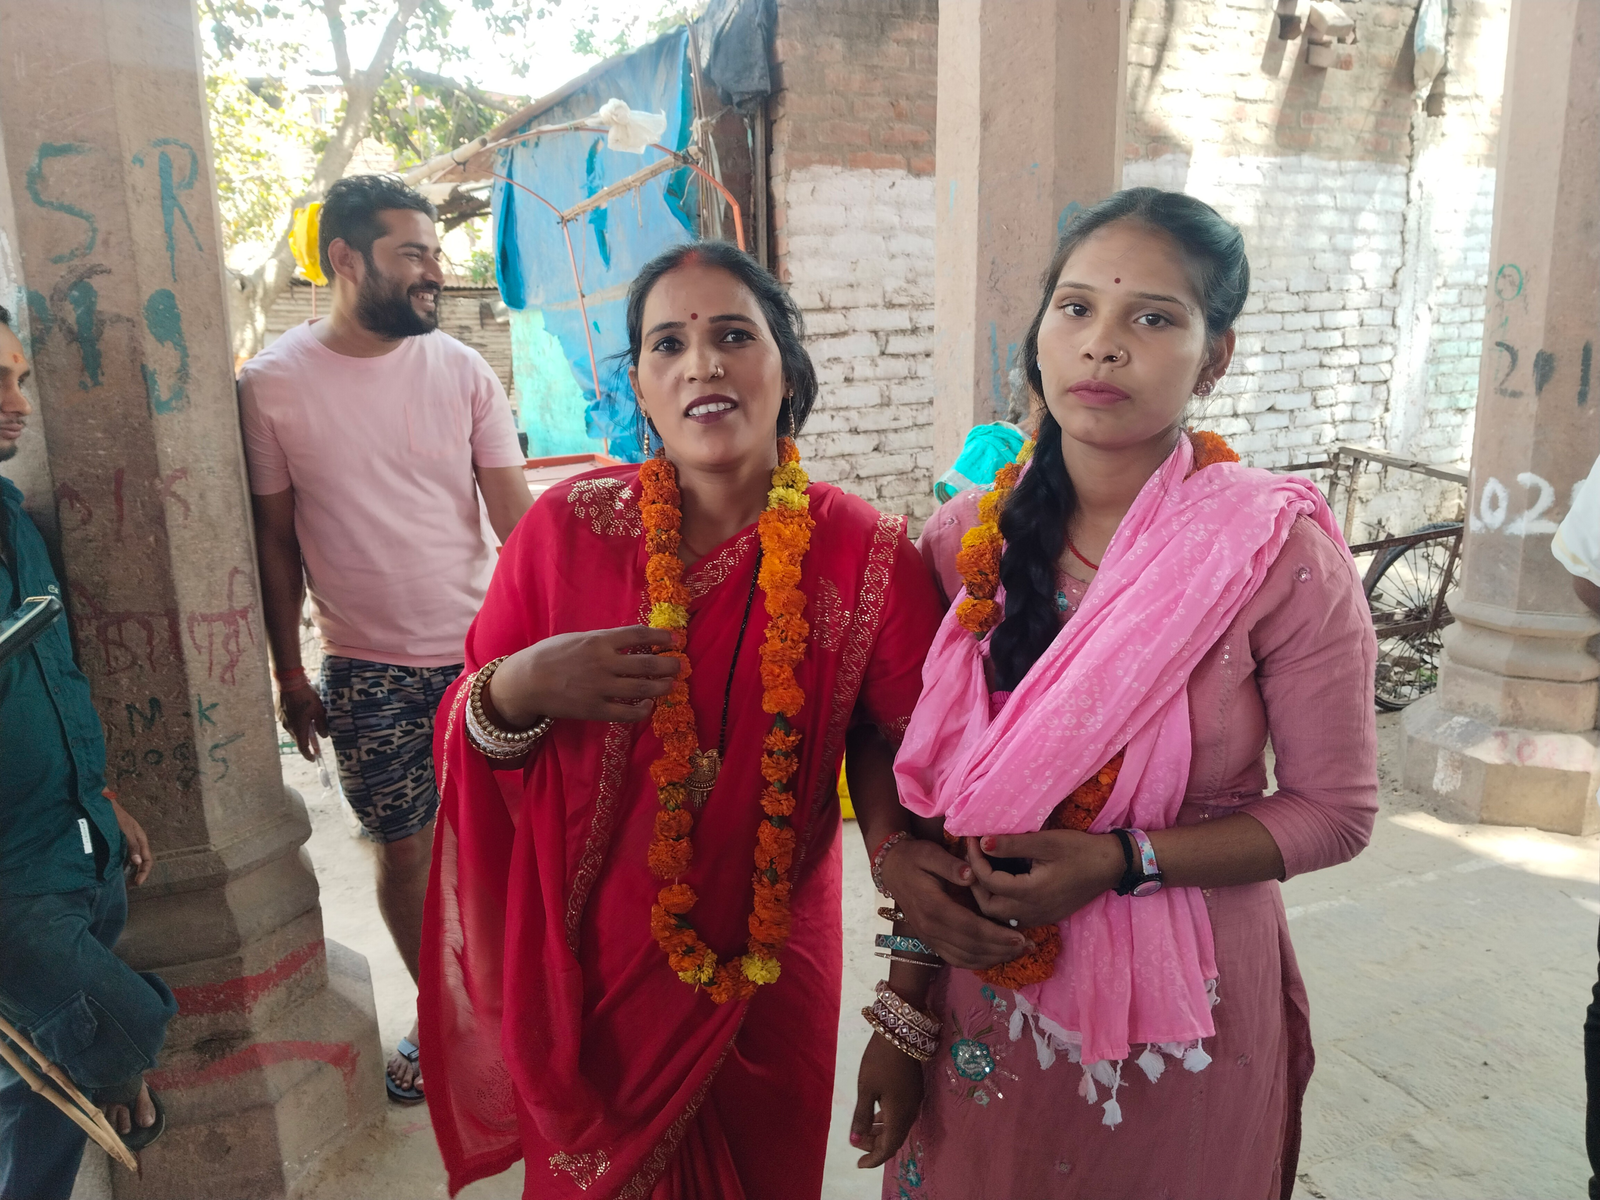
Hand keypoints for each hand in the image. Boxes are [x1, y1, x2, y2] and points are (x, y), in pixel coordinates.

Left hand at [108, 796, 153, 885]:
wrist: (103, 804)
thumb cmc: (115, 816)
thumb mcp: (125, 830)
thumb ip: (132, 845)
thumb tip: (138, 862)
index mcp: (141, 839)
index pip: (147, 860)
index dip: (144, 872)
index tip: (137, 883)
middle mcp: (136, 843)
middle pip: (140, 862)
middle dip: (137, 875)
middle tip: (129, 887)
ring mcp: (126, 843)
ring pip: (131, 861)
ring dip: (128, 872)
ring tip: (122, 882)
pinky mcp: (118, 843)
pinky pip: (122, 858)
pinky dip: (120, 866)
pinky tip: (114, 872)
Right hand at [278, 682, 327, 760]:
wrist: (289, 682)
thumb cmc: (306, 697)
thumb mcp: (318, 710)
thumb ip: (321, 725)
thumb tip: (323, 735)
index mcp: (298, 728)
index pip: (302, 747)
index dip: (308, 754)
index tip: (314, 759)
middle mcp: (289, 727)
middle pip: (298, 738)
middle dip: (307, 742)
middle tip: (315, 746)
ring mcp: (282, 720)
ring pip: (293, 729)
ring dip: (301, 731)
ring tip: (310, 727)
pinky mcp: (279, 712)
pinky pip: (289, 721)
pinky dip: (296, 722)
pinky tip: (301, 715)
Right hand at [486, 626, 679, 725]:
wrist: (526, 682)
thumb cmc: (549, 655)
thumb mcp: (576, 638)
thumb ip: (603, 640)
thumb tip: (630, 641)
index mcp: (599, 640)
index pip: (638, 635)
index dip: (661, 637)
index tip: (675, 639)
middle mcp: (604, 663)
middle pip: (647, 664)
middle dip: (668, 664)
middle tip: (680, 665)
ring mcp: (601, 688)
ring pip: (642, 688)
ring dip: (661, 686)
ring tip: (670, 685)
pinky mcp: (596, 709)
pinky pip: (627, 712)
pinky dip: (642, 710)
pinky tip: (648, 706)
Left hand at [849, 1032, 923, 1168]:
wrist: (900, 1032)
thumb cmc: (879, 1060)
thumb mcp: (866, 1089)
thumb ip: (862, 1116)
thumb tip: (855, 1141)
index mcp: (899, 1114)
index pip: (888, 1147)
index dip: (874, 1158)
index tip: (859, 1165)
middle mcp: (911, 1111)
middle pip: (895, 1138)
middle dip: (876, 1146)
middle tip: (857, 1144)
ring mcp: (914, 1100)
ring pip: (899, 1126)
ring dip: (882, 1133)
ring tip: (864, 1133)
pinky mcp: (913, 1090)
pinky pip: (901, 1115)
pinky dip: (888, 1121)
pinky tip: (878, 1115)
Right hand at [879, 838, 1030, 968]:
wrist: (892, 870)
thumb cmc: (914, 858)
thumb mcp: (929, 853)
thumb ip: (950, 864)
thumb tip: (972, 874)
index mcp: (932, 907)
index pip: (969, 927)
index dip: (996, 935)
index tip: (1020, 935)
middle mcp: (930, 929)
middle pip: (971, 947)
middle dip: (1002, 949)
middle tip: (1029, 945)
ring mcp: (930, 938)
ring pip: (966, 958)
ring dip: (995, 958)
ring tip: (1020, 952)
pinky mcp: (932, 942)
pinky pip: (957, 959)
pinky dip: (979, 962)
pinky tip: (998, 956)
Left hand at [966, 831, 1123, 927]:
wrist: (1111, 867)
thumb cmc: (1080, 850)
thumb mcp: (1046, 842)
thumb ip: (1013, 844)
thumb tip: (982, 842)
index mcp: (1031, 893)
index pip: (989, 882)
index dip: (975, 860)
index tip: (972, 839)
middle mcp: (1032, 911)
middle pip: (988, 907)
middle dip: (975, 883)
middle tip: (973, 857)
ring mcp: (1039, 917)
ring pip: (999, 916)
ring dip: (986, 895)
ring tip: (983, 868)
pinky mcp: (1045, 916)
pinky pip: (1013, 917)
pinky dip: (1000, 902)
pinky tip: (1001, 882)